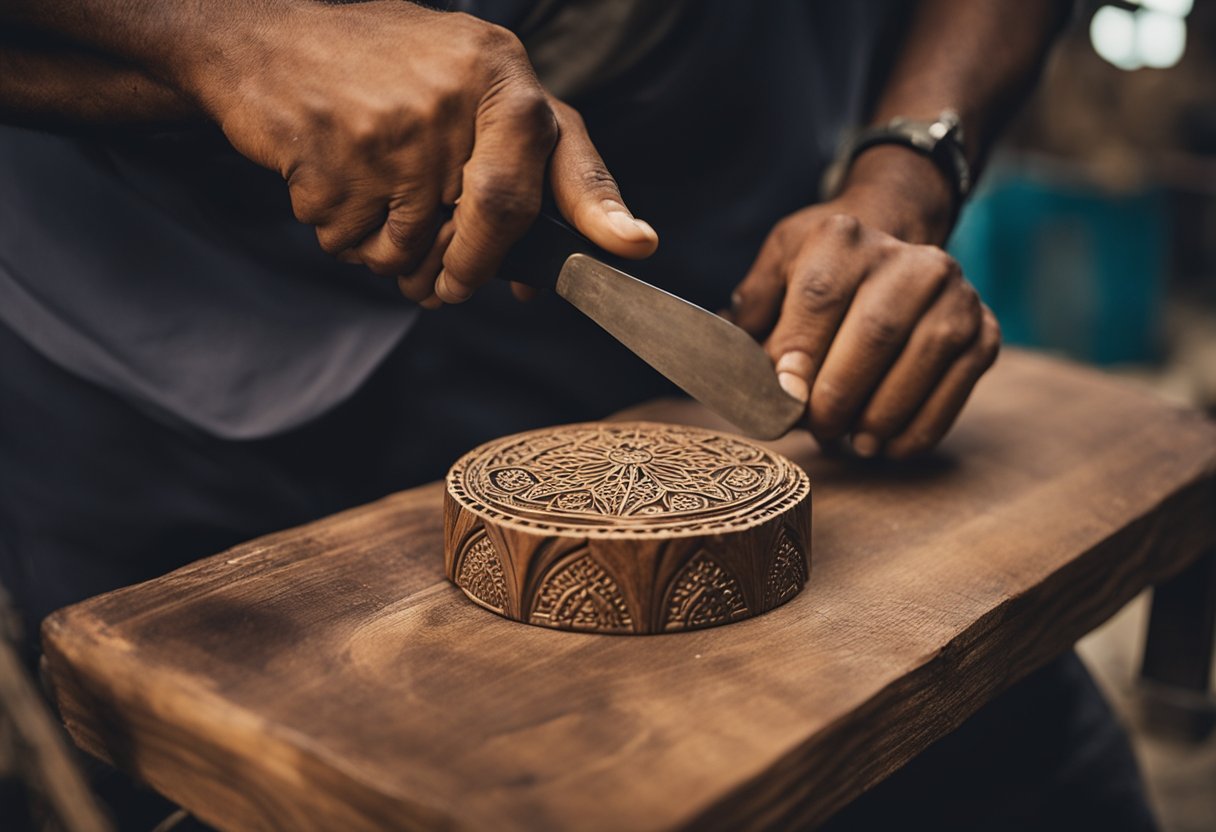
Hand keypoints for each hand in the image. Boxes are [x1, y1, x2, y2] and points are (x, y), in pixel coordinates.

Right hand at [186, 1, 655, 305]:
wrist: (262, 40)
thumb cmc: (377, 72)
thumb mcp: (459, 84)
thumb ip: (509, 161)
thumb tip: (527, 276)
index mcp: (498, 71)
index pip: (562, 153)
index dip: (602, 209)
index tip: (636, 247)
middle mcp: (457, 94)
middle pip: (494, 219)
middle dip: (469, 269)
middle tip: (449, 288)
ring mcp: (395, 125)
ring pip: (416, 246)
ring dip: (391, 254)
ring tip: (370, 194)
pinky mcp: (336, 156)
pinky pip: (354, 242)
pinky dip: (343, 234)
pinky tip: (332, 181)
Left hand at [731, 172, 999, 458]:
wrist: (893, 248)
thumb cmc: (821, 270)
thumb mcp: (776, 269)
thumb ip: (753, 311)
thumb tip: (740, 369)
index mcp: (843, 238)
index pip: (820, 296)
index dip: (801, 353)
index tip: (785, 399)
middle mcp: (909, 258)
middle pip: (875, 332)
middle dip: (839, 395)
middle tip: (817, 431)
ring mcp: (954, 293)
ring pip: (920, 361)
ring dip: (881, 416)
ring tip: (853, 443)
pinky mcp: (984, 329)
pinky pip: (955, 388)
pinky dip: (920, 428)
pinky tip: (889, 446)